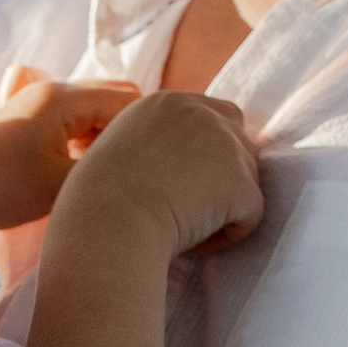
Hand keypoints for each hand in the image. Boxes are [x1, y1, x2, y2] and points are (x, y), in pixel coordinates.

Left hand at [0, 66, 140, 235]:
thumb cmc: (2, 191)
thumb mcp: (65, 183)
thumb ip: (110, 164)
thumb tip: (141, 158)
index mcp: (64, 96)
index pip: (131, 100)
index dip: (146, 135)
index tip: (149, 170)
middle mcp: (52, 88)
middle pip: (116, 95)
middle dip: (131, 129)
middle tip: (129, 170)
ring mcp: (38, 101)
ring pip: (95, 108)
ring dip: (108, 135)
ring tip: (106, 174)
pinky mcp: (28, 119)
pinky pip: (74, 118)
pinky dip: (87, 138)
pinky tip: (82, 169)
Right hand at [57, 88, 263, 260]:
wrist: (106, 226)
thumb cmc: (97, 205)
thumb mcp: (116, 153)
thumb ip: (152, 144)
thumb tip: (181, 168)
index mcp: (165, 103)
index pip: (211, 116)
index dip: (204, 155)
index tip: (178, 186)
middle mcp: (200, 113)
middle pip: (239, 140)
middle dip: (224, 176)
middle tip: (189, 209)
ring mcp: (225, 144)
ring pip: (247, 178)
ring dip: (223, 206)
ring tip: (184, 228)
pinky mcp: (240, 183)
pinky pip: (250, 215)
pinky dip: (227, 236)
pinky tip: (195, 244)